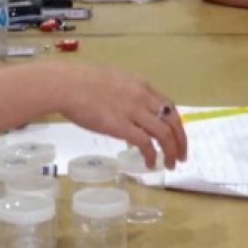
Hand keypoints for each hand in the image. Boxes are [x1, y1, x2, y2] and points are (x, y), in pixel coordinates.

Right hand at [53, 64, 187, 169]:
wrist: (66, 85)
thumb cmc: (83, 83)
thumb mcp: (115, 83)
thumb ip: (128, 98)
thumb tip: (132, 121)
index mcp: (141, 86)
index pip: (169, 106)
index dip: (177, 124)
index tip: (177, 137)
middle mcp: (142, 97)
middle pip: (172, 121)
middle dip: (181, 141)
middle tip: (182, 156)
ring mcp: (133, 111)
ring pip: (164, 134)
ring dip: (171, 151)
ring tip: (170, 164)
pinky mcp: (120, 125)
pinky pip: (145, 143)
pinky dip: (151, 155)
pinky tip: (150, 163)